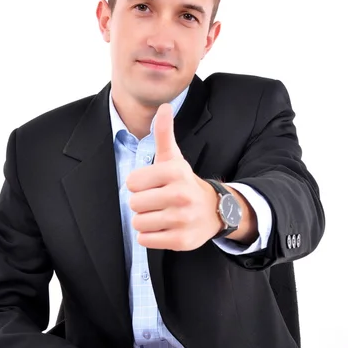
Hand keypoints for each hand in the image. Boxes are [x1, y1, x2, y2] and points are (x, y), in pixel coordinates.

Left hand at [126, 103, 221, 249]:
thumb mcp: (174, 158)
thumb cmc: (185, 183)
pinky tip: (164, 228)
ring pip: (138, 223)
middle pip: (134, 204)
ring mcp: (182, 219)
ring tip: (161, 215)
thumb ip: (164, 134)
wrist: (215, 211)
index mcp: (175, 172)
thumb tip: (163, 107)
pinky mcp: (181, 240)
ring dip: (145, 221)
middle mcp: (180, 195)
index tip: (153, 185)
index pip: (131, 183)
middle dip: (142, 204)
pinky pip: (145, 240)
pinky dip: (150, 237)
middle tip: (158, 202)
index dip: (139, 185)